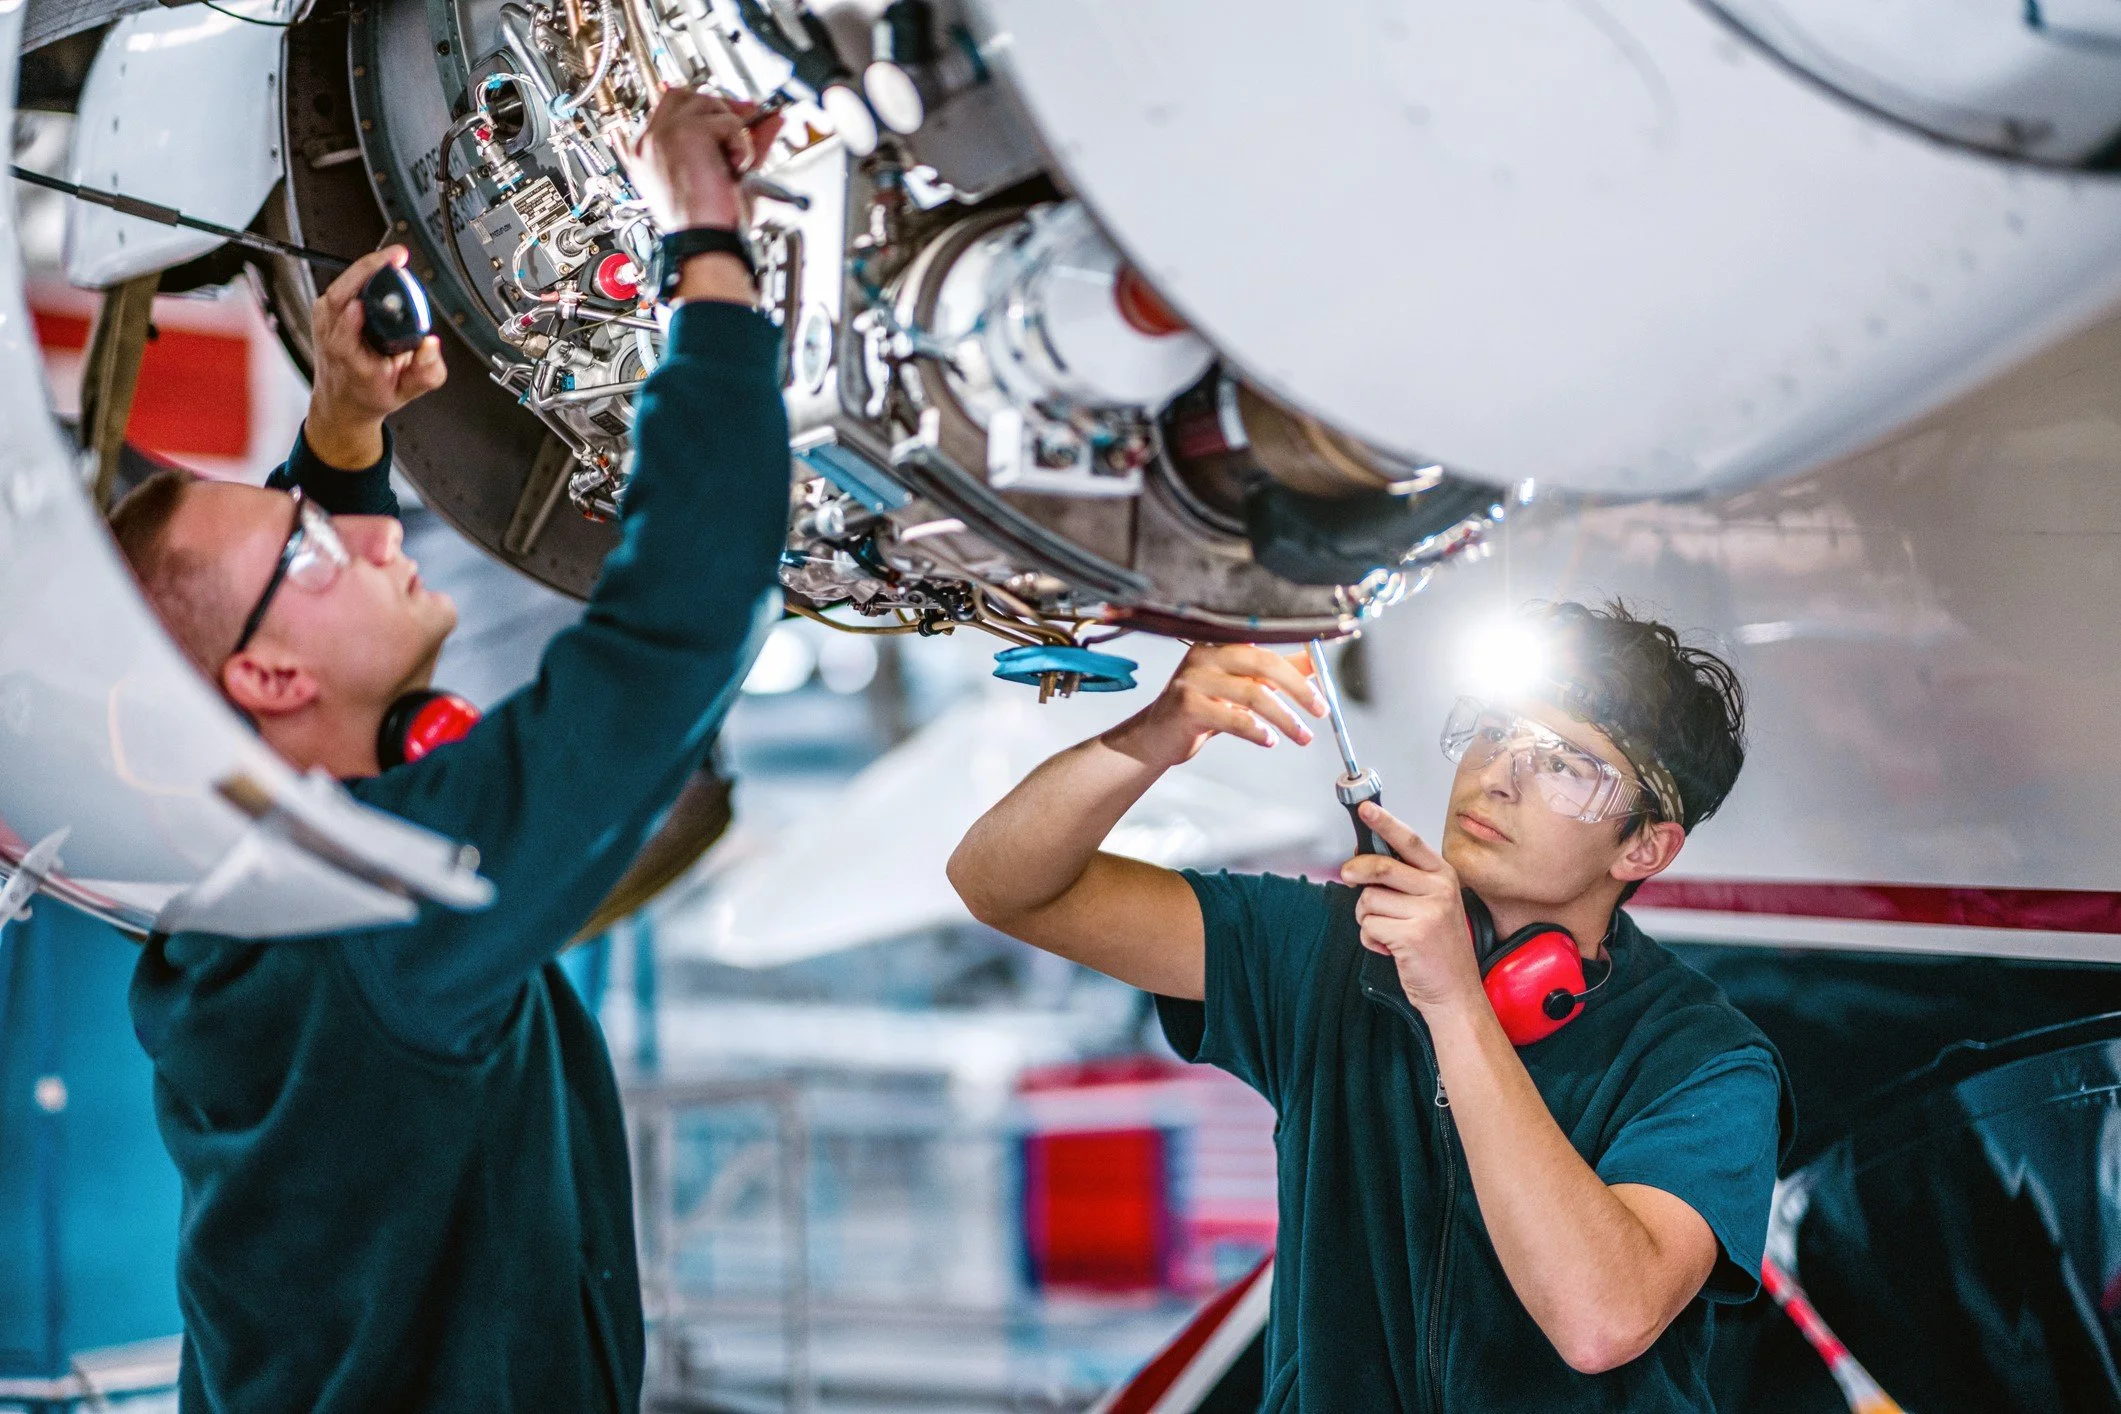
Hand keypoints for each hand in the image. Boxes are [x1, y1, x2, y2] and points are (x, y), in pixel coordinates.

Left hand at [305, 245, 445, 469]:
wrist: (344, 397)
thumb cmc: (370, 391)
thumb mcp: (408, 391)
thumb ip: (428, 372)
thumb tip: (431, 344)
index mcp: (350, 360)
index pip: (345, 334)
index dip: (355, 316)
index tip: (368, 302)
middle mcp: (332, 337)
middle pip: (341, 296)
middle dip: (368, 272)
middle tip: (395, 259)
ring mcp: (325, 321)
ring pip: (340, 285)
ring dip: (367, 269)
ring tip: (393, 260)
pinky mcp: (324, 309)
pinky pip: (342, 283)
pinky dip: (362, 274)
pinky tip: (379, 273)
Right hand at [624, 89, 783, 232]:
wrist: (707, 240)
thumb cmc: (713, 223)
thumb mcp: (729, 176)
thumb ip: (745, 143)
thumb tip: (771, 119)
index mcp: (650, 155)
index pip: (672, 110)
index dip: (705, 109)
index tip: (733, 117)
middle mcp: (651, 142)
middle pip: (685, 96)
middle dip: (720, 105)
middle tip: (748, 119)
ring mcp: (664, 134)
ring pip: (707, 104)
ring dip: (732, 131)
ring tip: (734, 165)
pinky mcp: (684, 132)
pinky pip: (726, 121)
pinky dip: (741, 145)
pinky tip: (736, 168)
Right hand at [1102, 643, 1324, 771]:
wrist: (1155, 737)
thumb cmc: (1199, 710)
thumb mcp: (1239, 687)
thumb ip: (1274, 674)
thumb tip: (1314, 666)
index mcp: (1220, 644)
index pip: (1268, 648)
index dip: (1299, 664)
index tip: (1323, 683)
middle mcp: (1205, 655)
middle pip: (1263, 664)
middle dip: (1298, 690)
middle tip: (1320, 711)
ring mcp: (1193, 680)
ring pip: (1252, 694)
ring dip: (1284, 718)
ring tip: (1301, 736)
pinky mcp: (1186, 706)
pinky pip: (1232, 718)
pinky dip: (1256, 730)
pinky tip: (1269, 740)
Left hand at [1343, 803, 1486, 1015]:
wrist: (1456, 993)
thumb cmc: (1439, 950)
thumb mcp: (1433, 906)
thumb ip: (1405, 882)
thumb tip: (1364, 861)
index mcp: (1444, 877)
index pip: (1410, 841)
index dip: (1385, 823)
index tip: (1366, 809)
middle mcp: (1439, 890)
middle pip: (1381, 866)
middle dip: (1356, 873)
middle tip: (1349, 877)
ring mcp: (1428, 912)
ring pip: (1369, 899)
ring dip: (1368, 918)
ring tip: (1388, 932)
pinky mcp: (1412, 935)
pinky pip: (1369, 926)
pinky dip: (1371, 940)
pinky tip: (1391, 948)